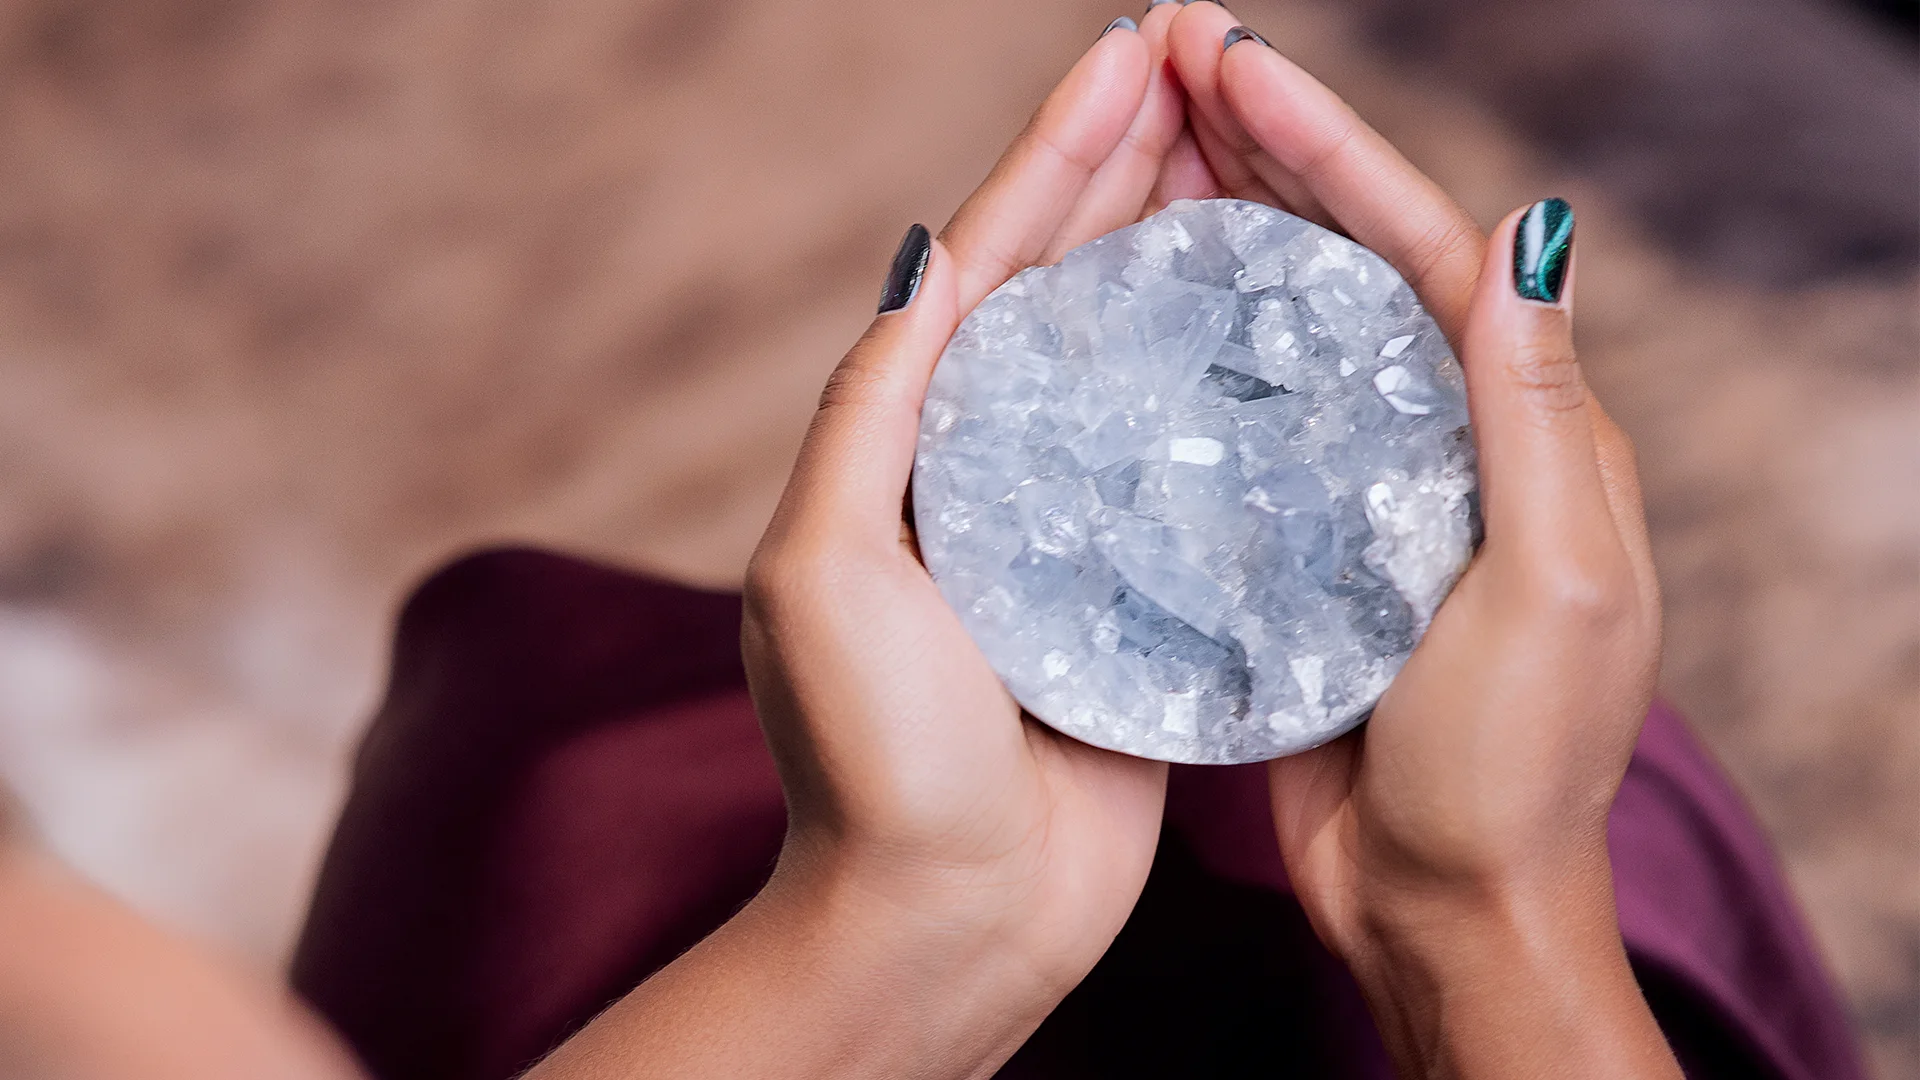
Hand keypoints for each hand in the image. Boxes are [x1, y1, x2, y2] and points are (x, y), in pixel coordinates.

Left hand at [533, 11, 1203, 1078]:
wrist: (947, 920)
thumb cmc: (873, 762)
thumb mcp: (825, 569)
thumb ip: (873, 411)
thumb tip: (929, 250)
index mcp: (911, 442)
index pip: (995, 263)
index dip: (1061, 151)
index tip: (1132, 55)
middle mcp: (990, 466)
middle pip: (1071, 283)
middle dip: (1133, 165)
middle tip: (1210, 60)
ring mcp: (1070, 524)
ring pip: (1136, 352)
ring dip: (1183, 244)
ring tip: (1252, 150)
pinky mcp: (1139, 592)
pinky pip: (1187, 458)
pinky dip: (1227, 378)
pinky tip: (1281, 322)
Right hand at [1166, 7, 1676, 1075]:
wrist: (1442, 909)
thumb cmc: (1511, 769)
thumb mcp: (1554, 586)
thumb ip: (1539, 414)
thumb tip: (1533, 230)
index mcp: (1532, 429)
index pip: (1427, 245)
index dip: (1333, 147)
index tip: (1236, 68)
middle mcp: (1451, 439)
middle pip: (1355, 259)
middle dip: (1269, 152)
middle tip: (1172, 64)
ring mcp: (1367, 490)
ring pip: (1293, 324)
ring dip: (1226, 226)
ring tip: (1144, 146)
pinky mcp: (1296, 548)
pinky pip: (1247, 417)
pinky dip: (1196, 346)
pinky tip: (1134, 306)